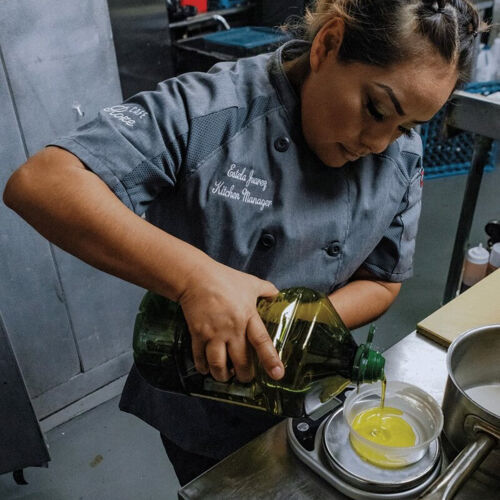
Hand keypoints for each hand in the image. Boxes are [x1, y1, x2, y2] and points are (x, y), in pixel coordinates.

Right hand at [178, 260, 283, 382]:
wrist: (196, 277)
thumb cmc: (225, 279)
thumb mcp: (250, 282)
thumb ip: (266, 291)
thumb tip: (278, 296)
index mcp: (248, 316)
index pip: (262, 341)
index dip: (270, 359)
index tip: (278, 374)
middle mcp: (232, 329)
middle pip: (241, 362)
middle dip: (244, 375)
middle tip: (245, 377)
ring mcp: (213, 333)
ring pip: (219, 365)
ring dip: (223, 376)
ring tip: (225, 376)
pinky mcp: (197, 334)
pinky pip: (200, 358)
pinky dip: (204, 367)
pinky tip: (206, 369)